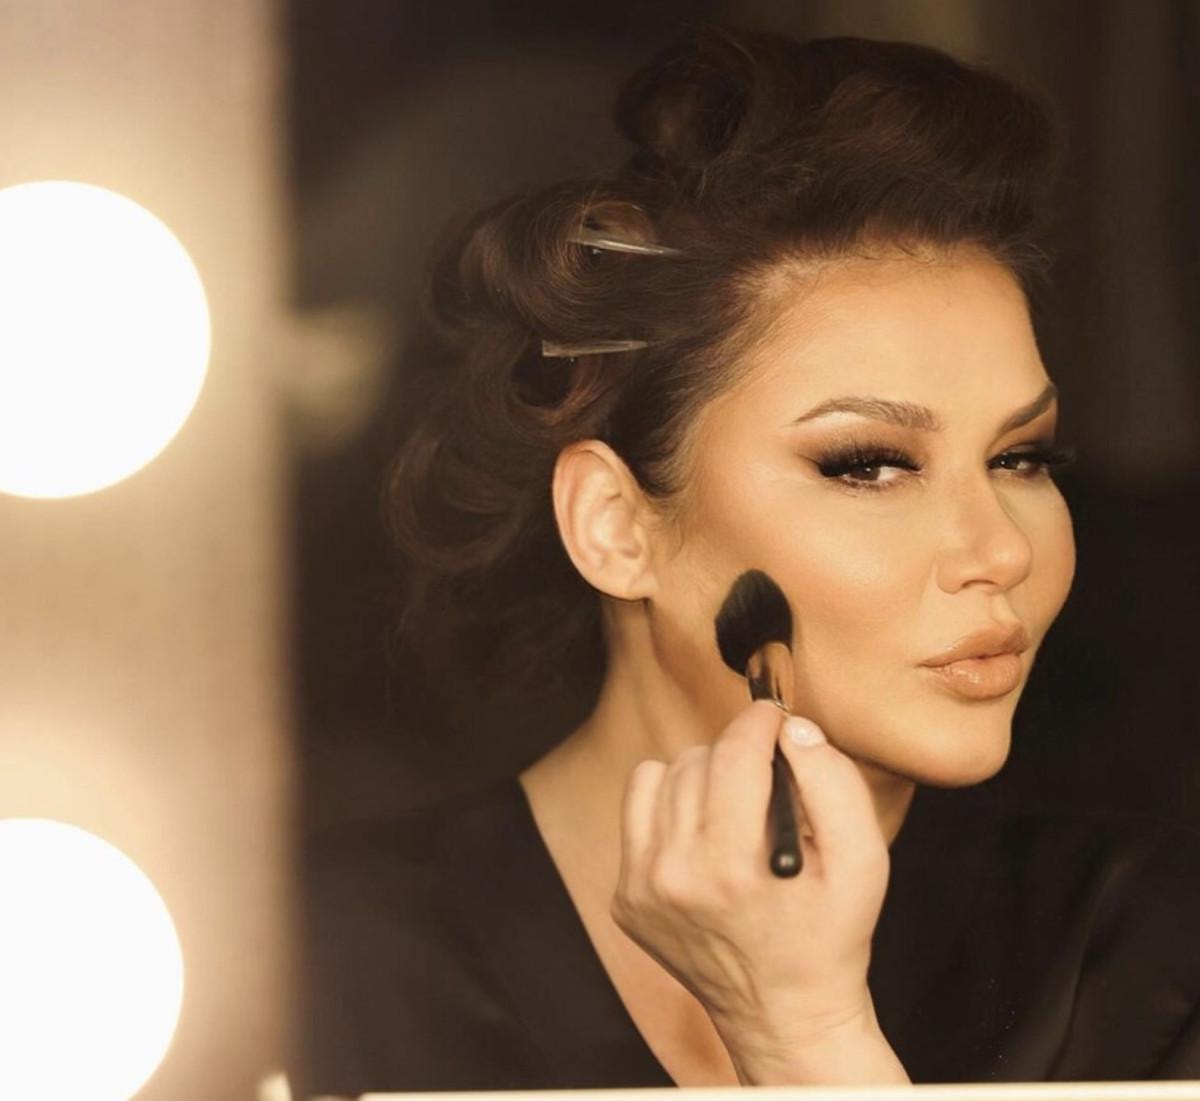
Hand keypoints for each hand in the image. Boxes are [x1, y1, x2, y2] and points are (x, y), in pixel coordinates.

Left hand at [610, 700, 904, 1084]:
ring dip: (702, 777)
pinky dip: (669, 804)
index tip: (774, 719)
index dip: (760, 721)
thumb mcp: (864, 861)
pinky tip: (702, 834)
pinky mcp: (625, 897)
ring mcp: (641, 888)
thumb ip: (834, 782)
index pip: (734, 751)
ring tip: (734, 810)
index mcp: (732, 866)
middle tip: (766, 784)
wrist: (785, 1014)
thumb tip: (791, 729)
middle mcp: (674, 875)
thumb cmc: (830, 934)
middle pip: (699, 758)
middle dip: (736, 756)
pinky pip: (636, 808)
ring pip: (663, 775)